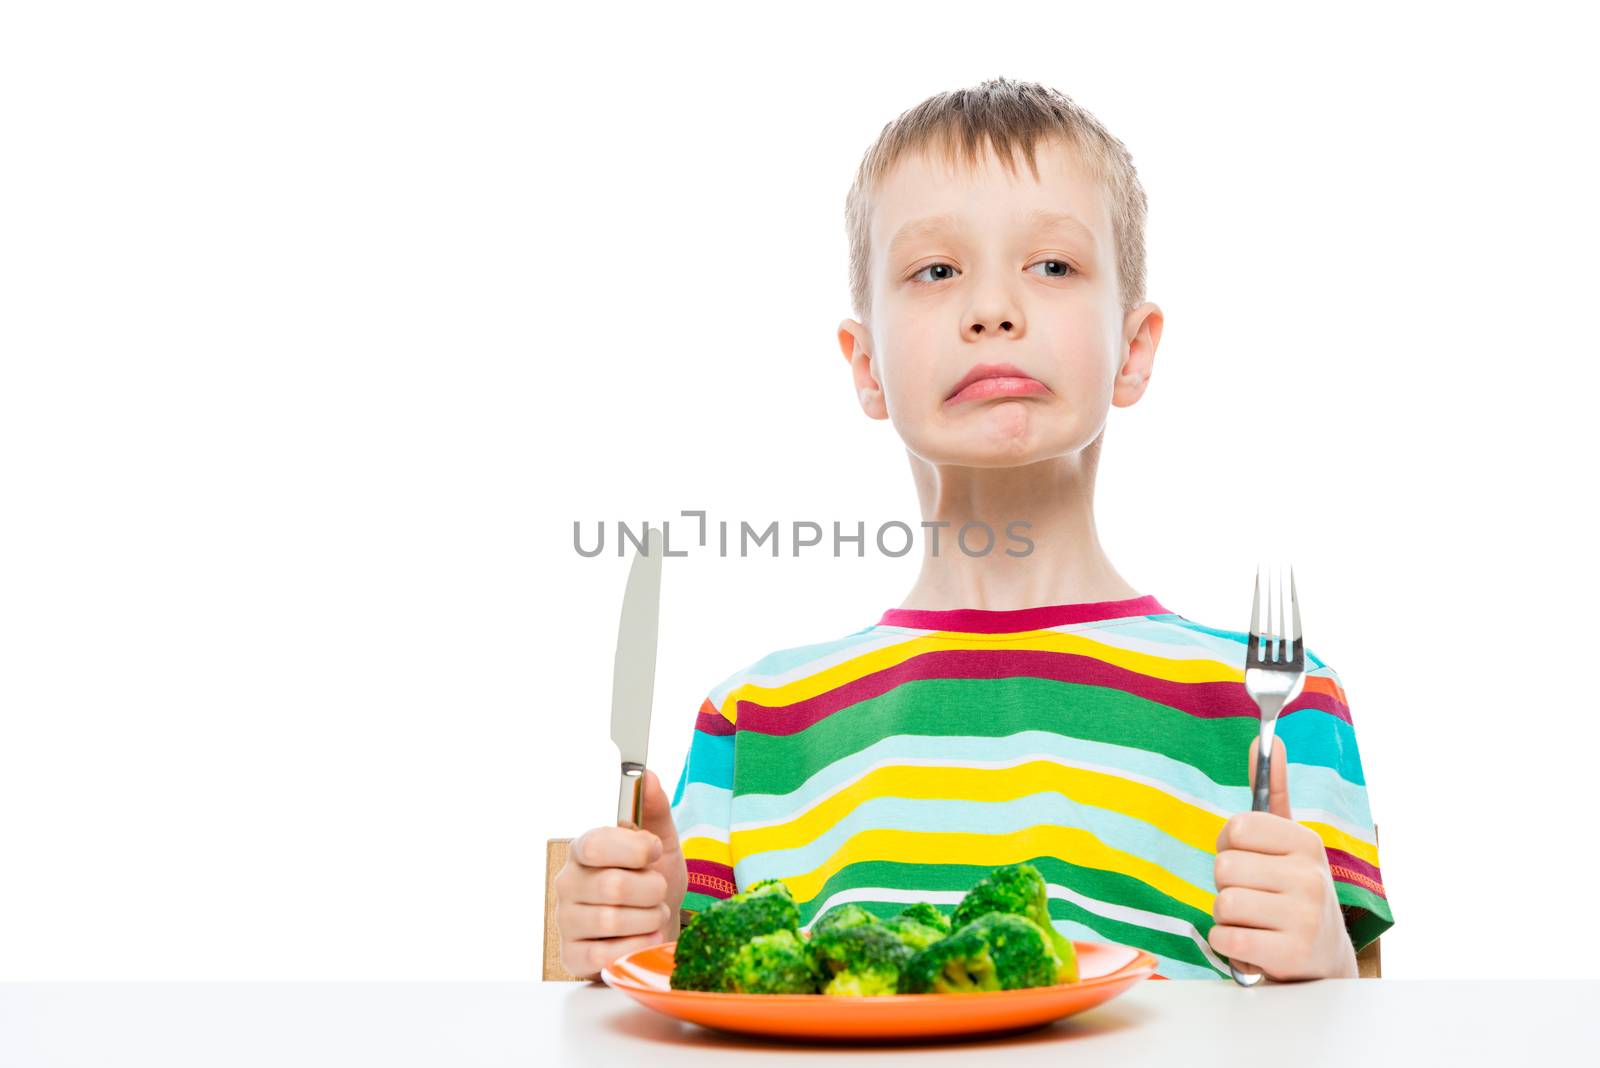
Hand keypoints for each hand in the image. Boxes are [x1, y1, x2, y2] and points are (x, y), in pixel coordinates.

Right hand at [553, 768, 687, 980]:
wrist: (657, 927)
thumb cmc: (653, 879)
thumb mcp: (662, 841)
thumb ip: (654, 808)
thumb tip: (647, 774)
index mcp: (584, 849)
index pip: (597, 844)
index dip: (635, 850)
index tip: (655, 852)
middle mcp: (567, 882)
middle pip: (613, 886)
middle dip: (651, 890)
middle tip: (658, 892)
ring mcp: (565, 921)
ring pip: (612, 921)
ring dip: (648, 920)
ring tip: (652, 915)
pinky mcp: (571, 956)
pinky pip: (604, 956)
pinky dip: (635, 947)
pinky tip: (643, 939)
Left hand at [1207, 734, 1357, 980]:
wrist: (1325, 960)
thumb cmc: (1295, 891)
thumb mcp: (1290, 841)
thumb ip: (1274, 791)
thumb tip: (1266, 739)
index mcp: (1305, 841)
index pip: (1235, 828)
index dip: (1229, 846)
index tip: (1249, 859)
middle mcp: (1310, 876)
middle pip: (1223, 867)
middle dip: (1227, 885)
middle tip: (1255, 896)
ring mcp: (1304, 917)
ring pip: (1222, 903)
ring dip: (1228, 917)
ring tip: (1256, 921)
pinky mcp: (1291, 955)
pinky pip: (1226, 938)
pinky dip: (1229, 944)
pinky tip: (1254, 944)